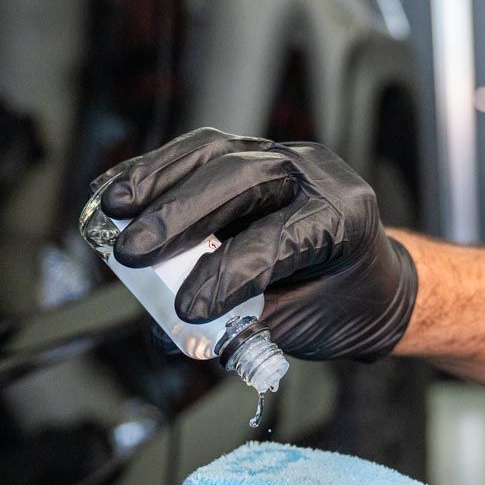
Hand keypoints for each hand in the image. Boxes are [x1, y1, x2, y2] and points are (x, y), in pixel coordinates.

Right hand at [100, 128, 417, 360]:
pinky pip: (200, 152)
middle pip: (242, 179)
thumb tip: (169, 332)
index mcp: (344, 218)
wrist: (371, 280)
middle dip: (180, 216)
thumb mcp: (302, 326)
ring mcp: (283, 155)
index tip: (188, 308)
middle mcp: (316, 175)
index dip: (228, 272)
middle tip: (132, 252)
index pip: (278, 238)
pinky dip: (156, 170)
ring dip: (157, 181)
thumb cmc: (342, 304)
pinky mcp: (252, 152)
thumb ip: (240, 325)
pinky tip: (120, 191)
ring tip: (113, 210)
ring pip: (215, 154)